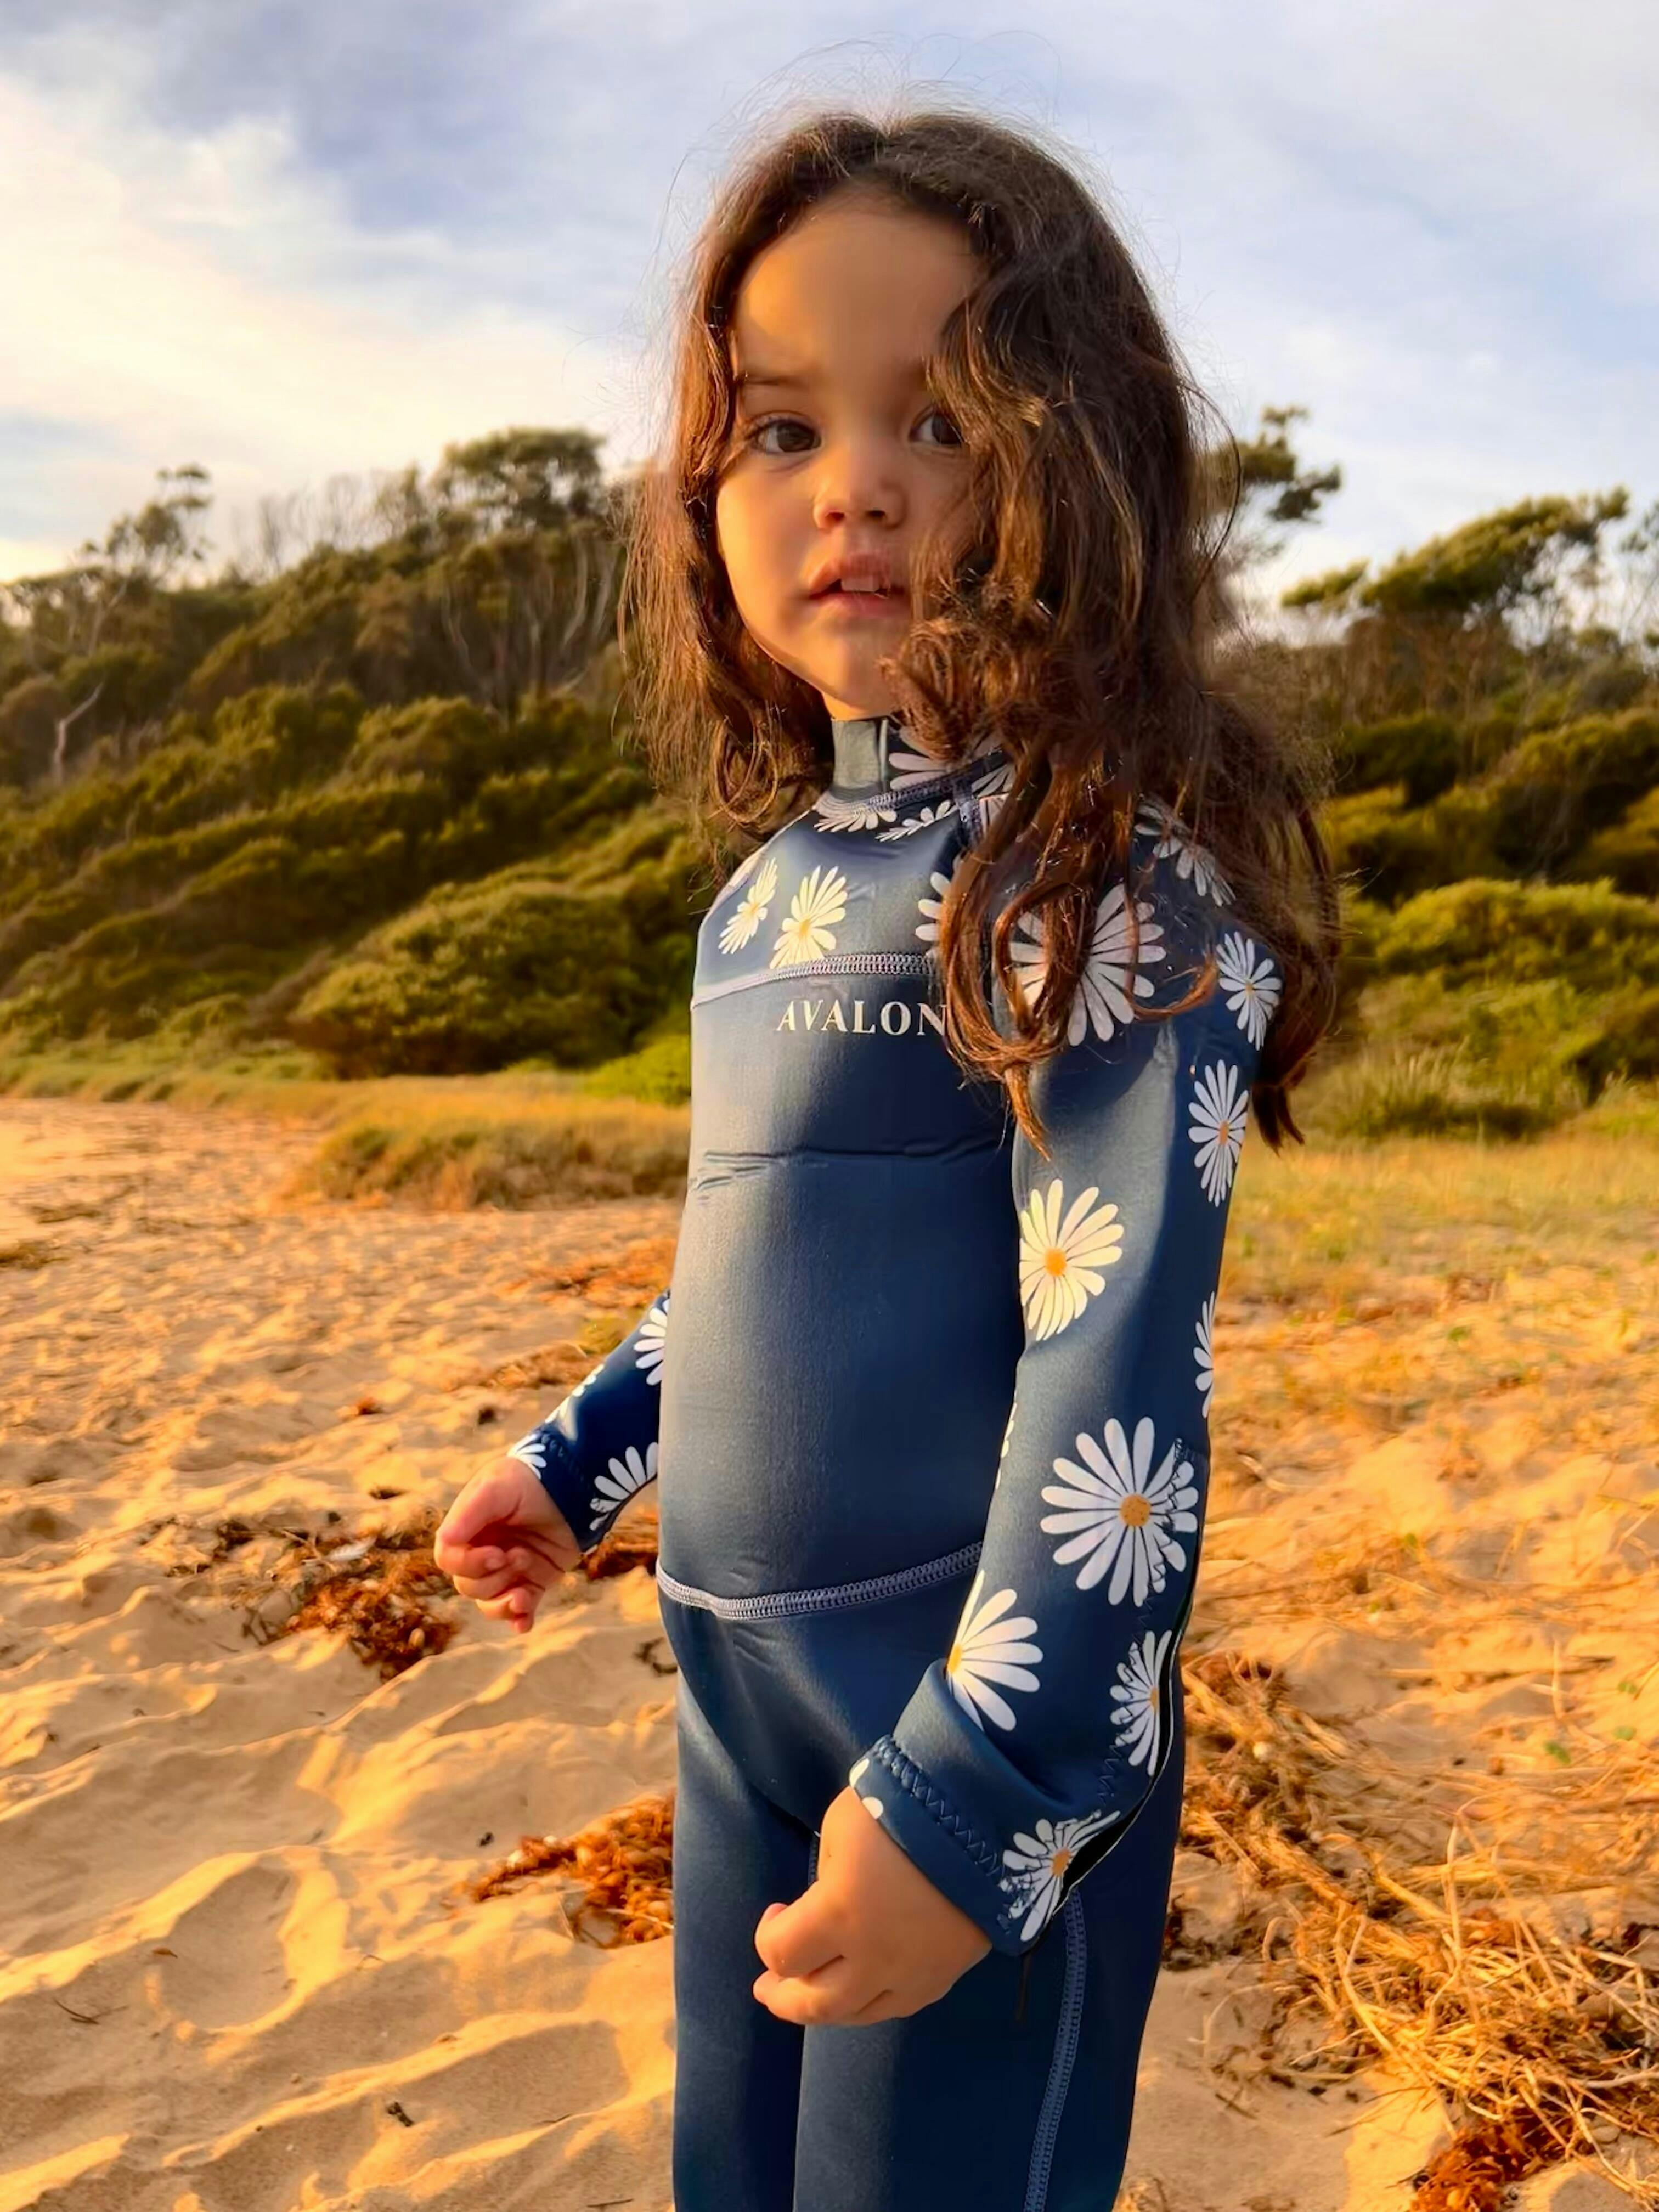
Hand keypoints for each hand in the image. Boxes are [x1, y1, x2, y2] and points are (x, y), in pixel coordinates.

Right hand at [435, 1456, 581, 1633]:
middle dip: (494, 1578)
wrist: (576, 1484)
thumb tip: (446, 1540)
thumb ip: (469, 1514)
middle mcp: (483, 1551)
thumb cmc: (531, 1480)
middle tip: (521, 1555)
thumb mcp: (496, 1487)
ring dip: (505, 1600)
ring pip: (489, 1603)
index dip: (468, 1564)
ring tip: (527, 1585)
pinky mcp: (534, 1581)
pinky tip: (524, 1622)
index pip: (448, 1560)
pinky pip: (519, 1609)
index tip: (498, 1553)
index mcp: (468, 1529)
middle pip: (468, 1585)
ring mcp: (509, 1569)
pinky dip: (519, 1619)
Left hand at [752, 1784, 991, 2025]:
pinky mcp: (946, 1975)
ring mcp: (914, 1974)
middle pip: (816, 2003)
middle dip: (784, 1998)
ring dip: (826, 2010)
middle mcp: (874, 1959)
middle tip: (768, 1989)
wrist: (986, 1814)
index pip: (782, 1953)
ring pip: (859, 2015)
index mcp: (840, 1915)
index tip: (777, 1911)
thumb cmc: (902, 1807)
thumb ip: (825, 1878)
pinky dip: (871, 2003)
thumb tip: (825, 1905)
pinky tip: (863, 1992)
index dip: (768, 1934)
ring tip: (809, 1999)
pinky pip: (899, 2006)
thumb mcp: (842, 1828)